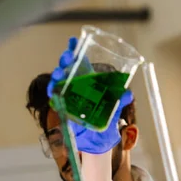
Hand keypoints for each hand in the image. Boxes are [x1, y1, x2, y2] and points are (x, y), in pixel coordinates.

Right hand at [48, 37, 133, 153]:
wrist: (98, 140)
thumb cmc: (105, 119)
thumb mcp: (114, 108)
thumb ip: (120, 100)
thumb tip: (127, 94)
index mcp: (88, 79)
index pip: (80, 60)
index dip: (75, 49)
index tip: (74, 40)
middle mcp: (75, 83)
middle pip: (67, 66)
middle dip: (66, 58)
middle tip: (68, 57)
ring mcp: (67, 93)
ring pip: (58, 78)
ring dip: (57, 73)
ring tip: (59, 72)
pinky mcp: (62, 106)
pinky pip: (55, 96)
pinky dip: (53, 91)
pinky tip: (53, 89)